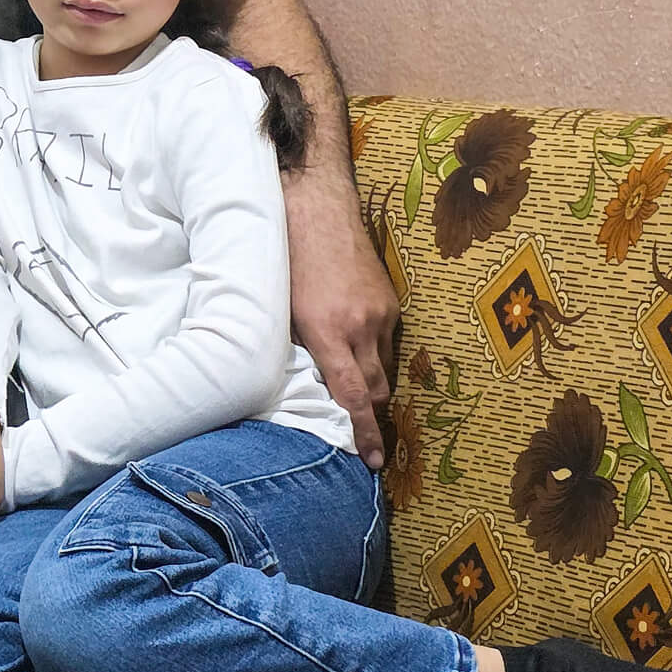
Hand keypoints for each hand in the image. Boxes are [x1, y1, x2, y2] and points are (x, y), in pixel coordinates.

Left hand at [289, 181, 398, 467]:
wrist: (315, 209)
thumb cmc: (285, 260)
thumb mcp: (281, 311)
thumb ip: (300, 350)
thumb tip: (308, 386)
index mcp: (326, 331)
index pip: (352, 397)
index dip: (365, 434)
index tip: (373, 462)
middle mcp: (360, 326)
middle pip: (375, 389)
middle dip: (370, 414)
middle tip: (363, 434)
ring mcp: (380, 312)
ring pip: (383, 367)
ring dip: (371, 381)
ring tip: (353, 383)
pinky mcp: (391, 300)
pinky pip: (388, 340)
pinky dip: (374, 351)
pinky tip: (355, 343)